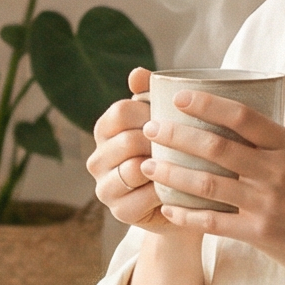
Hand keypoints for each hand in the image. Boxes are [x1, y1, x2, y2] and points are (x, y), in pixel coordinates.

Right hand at [86, 67, 177, 235]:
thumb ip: (151, 95)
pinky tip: (181, 187)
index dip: (151, 112)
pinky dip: (165, 191)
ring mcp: (105, 187)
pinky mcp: (119, 212)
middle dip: (160, 142)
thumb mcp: (165, 122)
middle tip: (187, 144)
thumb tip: (136, 73)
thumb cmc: (174, 153)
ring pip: (132, 169)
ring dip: (162, 166)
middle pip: (128, 140)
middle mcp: (97, 159)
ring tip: (185, 165)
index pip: (121, 111)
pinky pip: (143, 196)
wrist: (184, 202)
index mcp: (105, 131)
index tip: (175, 117)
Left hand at [143, 89, 284, 284]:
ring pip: (207, 184)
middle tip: (150, 128)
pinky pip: (213, 222)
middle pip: (216, 146)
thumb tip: (267, 99)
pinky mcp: (260, 234)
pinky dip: (186, 216)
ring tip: (147, 165)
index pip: (243, 116)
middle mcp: (277, 172)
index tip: (179, 96)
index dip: (208, 103)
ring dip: (171, 173)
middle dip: (176, 135)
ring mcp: (267, 204)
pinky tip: (167, 210)